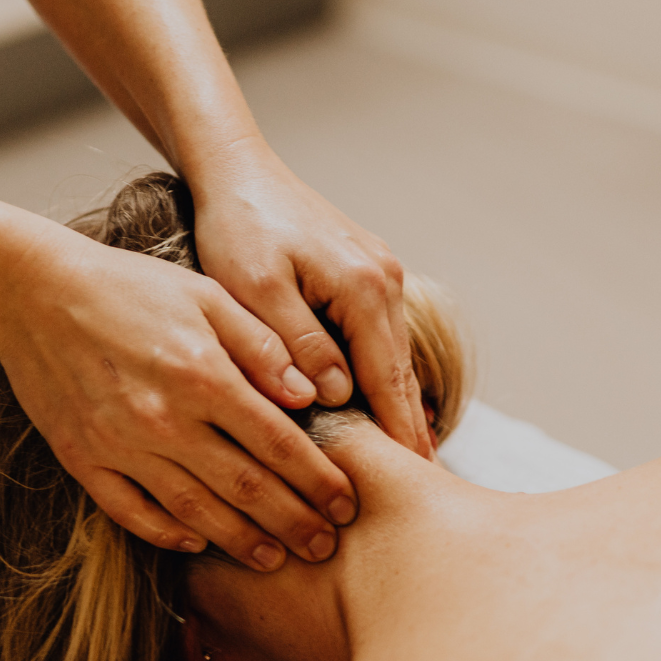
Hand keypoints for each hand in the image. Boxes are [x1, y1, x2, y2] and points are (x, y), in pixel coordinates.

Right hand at [0, 228, 358, 570]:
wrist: (35, 293)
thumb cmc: (130, 287)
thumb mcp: (207, 296)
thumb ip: (262, 346)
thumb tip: (311, 394)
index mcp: (204, 375)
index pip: (279, 443)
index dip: (319, 479)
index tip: (348, 503)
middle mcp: (165, 419)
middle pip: (245, 487)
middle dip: (293, 522)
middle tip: (326, 546)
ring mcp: (121, 446)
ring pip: (194, 511)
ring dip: (240, 541)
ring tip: (275, 559)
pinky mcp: (83, 460)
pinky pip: (132, 512)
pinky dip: (166, 534)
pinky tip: (196, 545)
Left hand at [189, 142, 432, 456]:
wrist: (238, 170)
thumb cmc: (239, 225)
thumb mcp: (256, 287)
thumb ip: (296, 342)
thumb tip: (333, 395)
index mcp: (363, 287)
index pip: (387, 380)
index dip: (397, 436)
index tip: (410, 483)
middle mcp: (384, 281)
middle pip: (400, 373)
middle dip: (409, 431)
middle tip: (421, 489)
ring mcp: (380, 275)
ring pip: (392, 357)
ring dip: (397, 407)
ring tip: (407, 464)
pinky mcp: (364, 274)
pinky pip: (378, 337)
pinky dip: (381, 376)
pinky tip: (381, 408)